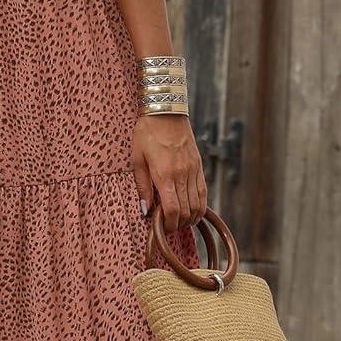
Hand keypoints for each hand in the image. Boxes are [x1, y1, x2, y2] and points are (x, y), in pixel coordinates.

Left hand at [131, 112, 206, 232]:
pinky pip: (203, 192)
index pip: (173, 210)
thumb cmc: (146, 134)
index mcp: (165, 175)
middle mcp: (182, 175)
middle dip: (178, 224)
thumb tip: (145, 211)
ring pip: (198, 204)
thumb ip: (142, 187)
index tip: (162, 229)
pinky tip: (191, 210)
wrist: (166, 111)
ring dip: (190, 218)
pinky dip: (199, 206)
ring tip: (179, 221)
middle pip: (187, 211)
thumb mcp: (137, 160)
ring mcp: (193, 170)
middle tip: (169, 227)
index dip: (169, 225)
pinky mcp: (199, 166)